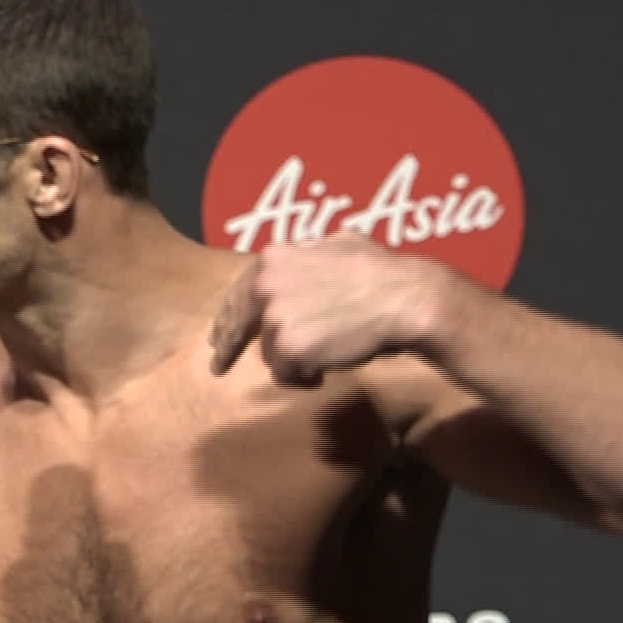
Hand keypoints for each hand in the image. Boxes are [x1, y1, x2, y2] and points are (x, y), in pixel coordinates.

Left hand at [209, 230, 443, 385]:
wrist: (404, 298)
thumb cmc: (381, 272)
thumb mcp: (335, 245)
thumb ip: (306, 255)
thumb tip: (302, 252)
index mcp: (272, 259)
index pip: (238, 295)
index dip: (227, 318)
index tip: (218, 336)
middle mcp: (265, 286)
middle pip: (237, 327)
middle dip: (227, 347)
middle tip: (218, 366)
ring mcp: (275, 318)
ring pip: (270, 353)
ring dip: (292, 359)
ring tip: (325, 352)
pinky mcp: (288, 349)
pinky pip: (286, 375)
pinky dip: (305, 377)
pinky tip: (325, 368)